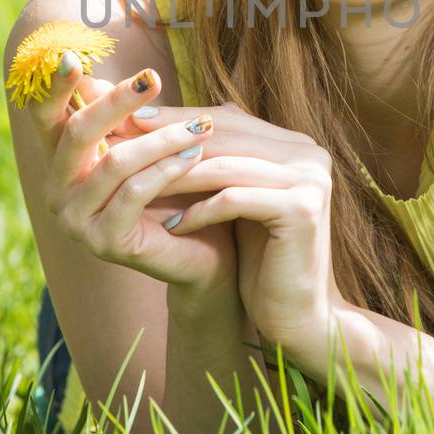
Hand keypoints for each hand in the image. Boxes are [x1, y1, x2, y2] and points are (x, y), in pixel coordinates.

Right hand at [22, 55, 235, 293]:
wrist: (206, 253)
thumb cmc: (179, 189)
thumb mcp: (152, 145)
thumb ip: (130, 117)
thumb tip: (104, 74)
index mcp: (62, 160)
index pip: (46, 116)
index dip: (53, 86)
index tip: (72, 55)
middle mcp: (57, 190)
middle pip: (78, 132)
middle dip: (118, 101)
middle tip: (154, 78)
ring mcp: (75, 220)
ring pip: (115, 162)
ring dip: (163, 138)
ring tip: (202, 125)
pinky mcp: (103, 242)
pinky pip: (135, 193)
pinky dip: (168, 168)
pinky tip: (196, 153)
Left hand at [126, 102, 344, 356]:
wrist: (298, 315)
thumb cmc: (263, 258)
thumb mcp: (238, 201)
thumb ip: (220, 161)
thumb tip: (169, 121)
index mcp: (297, 145)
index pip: (229, 120)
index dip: (179, 119)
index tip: (130, 123)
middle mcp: (310, 154)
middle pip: (227, 137)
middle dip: (171, 140)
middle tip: (123, 144)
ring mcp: (310, 180)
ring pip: (226, 167)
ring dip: (176, 176)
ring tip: (135, 185)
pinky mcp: (301, 210)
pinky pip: (234, 200)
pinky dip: (199, 212)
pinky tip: (171, 225)